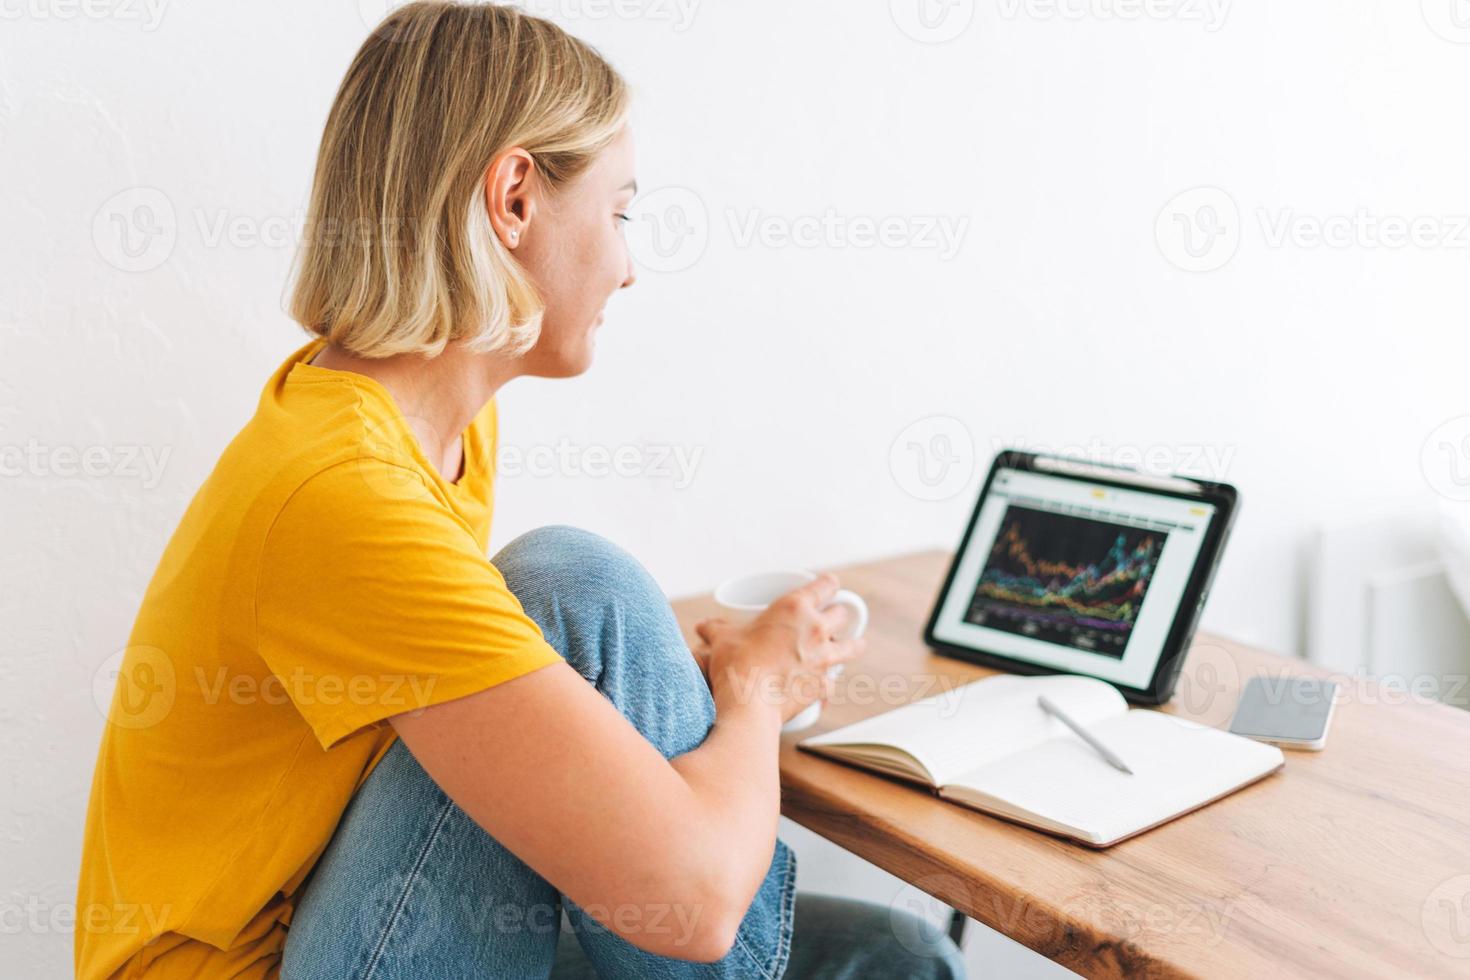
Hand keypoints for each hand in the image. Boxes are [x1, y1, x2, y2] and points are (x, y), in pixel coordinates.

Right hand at [692, 573, 864, 724]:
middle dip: (838, 615)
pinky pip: (834, 683)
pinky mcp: (824, 685)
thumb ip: (715, 628)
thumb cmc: (735, 664)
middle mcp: (816, 629)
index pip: (826, 585)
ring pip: (853, 646)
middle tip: (831, 619)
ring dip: (852, 644)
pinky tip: (822, 689)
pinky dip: (828, 685)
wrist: (747, 704)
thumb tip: (702, 626)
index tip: (829, 586)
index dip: (829, 584)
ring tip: (852, 645)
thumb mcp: (721, 639)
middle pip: (843, 614)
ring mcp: (824, 658)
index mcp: (795, 607)